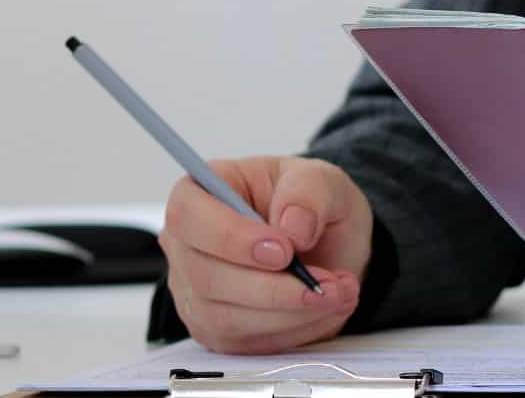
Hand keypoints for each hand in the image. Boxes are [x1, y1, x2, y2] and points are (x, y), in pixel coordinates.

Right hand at [159, 156, 372, 353]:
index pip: (189, 216)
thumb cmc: (308, 204)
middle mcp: (187, 246)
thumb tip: (293, 228)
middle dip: (273, 288)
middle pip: (206, 278)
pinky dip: (296, 330)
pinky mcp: (218, 331)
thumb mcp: (321, 179)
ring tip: (337, 293)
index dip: (231, 237)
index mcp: (199, 194)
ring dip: (289, 313)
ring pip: (226, 319)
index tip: (284, 250)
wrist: (325, 242)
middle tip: (326, 282)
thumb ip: (308, 191)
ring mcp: (196, 293)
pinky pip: (248, 344)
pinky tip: (327, 308)